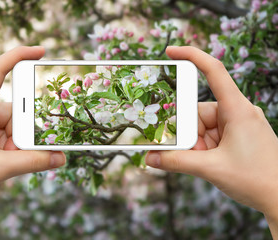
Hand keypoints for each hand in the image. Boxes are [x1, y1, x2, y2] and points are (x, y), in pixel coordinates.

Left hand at [0, 46, 65, 238]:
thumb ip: (33, 161)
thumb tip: (59, 158)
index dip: (18, 56)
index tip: (40, 52)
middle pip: (10, 110)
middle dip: (20, 133)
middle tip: (17, 152)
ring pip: (7, 125)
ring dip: (13, 144)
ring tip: (6, 162)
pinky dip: (7, 147)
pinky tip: (2, 161)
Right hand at [145, 46, 277, 236]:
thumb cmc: (257, 179)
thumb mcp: (211, 168)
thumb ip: (177, 162)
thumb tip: (150, 158)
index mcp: (236, 109)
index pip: (214, 72)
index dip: (192, 56)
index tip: (170, 52)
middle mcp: (236, 112)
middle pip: (198, 110)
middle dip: (188, 132)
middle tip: (188, 152)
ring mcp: (236, 125)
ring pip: (201, 126)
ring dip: (195, 144)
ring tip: (200, 162)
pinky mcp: (235, 136)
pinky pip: (209, 135)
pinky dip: (201, 148)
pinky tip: (203, 161)